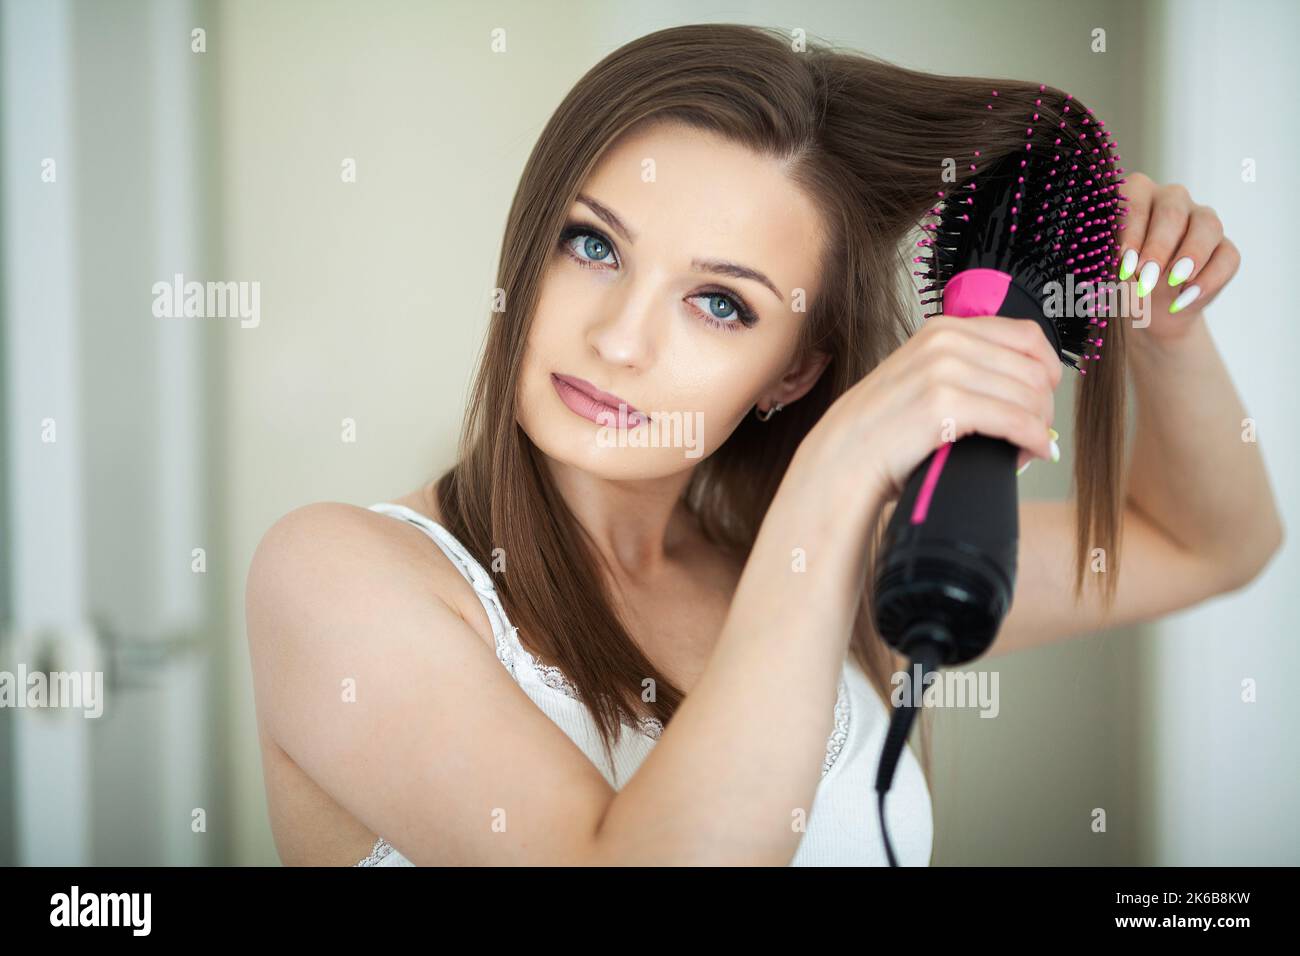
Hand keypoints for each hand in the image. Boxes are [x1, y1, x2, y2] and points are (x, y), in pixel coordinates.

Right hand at [801, 313, 1060, 505]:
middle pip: (1032, 368)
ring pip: (1029, 395)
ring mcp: (943, 369)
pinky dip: (1033, 439)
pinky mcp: (945, 404)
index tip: (1045, 395)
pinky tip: (1031, 452)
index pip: (1026, 335)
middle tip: (1036, 432)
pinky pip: (1015, 420)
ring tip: (1027, 448)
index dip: (1047, 368)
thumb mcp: (922, 376)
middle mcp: (945, 341)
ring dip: (1039, 426)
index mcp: (943, 329)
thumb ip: (963, 366)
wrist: (844, 456)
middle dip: (1044, 406)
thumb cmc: (883, 428)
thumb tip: (1024, 386)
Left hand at [1117, 172, 1240, 339]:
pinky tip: (1186, 298)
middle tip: (1146, 276)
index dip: (1131, 231)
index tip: (1123, 263)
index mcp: (1137, 195)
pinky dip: (1208, 279)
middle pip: (1173, 211)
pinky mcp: (1224, 248)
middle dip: (1159, 246)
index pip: (1135, 198)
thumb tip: (1115, 259)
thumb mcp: (1106, 271)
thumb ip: (1110, 259)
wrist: (1145, 310)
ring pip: (1207, 226)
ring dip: (1190, 255)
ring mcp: (1203, 221)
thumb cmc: (1118, 280)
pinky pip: (1227, 256)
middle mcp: (1172, 200)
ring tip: (1174, 281)